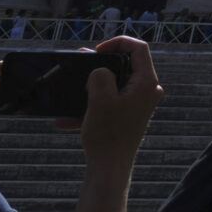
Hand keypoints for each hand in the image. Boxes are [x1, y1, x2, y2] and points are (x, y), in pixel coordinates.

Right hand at [68, 38, 162, 174]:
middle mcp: (148, 90)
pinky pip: (108, 104)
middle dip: (99, 65)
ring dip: (91, 88)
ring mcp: (139, 103)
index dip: (117, 42)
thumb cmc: (107, 135)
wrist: (109, 168)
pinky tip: (64, 120)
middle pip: (125, 65)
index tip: (96, 50)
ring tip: (71, 90)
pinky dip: (89, 108)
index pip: (139, 48)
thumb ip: (100, 76)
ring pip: (114, 85)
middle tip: (80, 66)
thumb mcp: (99, 99)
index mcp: (147, 82)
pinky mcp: (129, 115)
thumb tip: (99, 68)